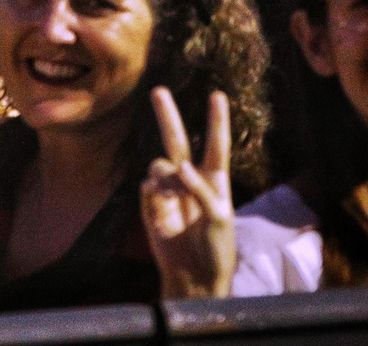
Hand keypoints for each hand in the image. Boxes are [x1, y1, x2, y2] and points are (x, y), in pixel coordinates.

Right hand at [141, 87, 234, 299]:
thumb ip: (201, 187)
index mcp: (214, 181)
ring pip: (159, 165)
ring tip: (174, 201)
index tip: (217, 95)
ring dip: (166, 177)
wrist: (194, 277)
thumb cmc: (216, 248)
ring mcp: (168, 190)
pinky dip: (156, 197)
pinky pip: (147, 188)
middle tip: (158, 91)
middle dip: (167, 116)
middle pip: (177, 140)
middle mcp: (189, 180)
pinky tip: (164, 217)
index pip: (215, 145)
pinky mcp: (150, 203)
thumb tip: (177, 166)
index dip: (216, 121)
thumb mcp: (220, 217)